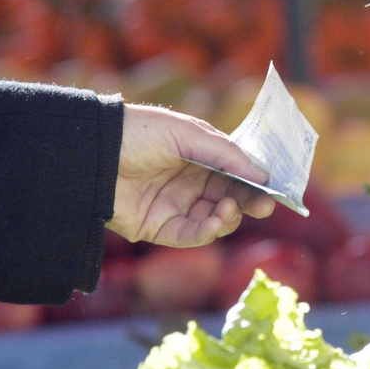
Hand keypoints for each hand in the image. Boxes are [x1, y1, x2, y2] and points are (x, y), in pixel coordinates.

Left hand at [108, 105, 274, 247]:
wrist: (93, 153)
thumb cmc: (139, 132)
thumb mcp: (187, 134)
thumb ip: (226, 154)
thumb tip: (263, 174)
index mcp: (200, 157)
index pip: (237, 173)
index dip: (256, 181)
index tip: (275, 188)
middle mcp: (191, 183)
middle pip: (232, 199)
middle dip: (250, 203)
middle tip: (264, 205)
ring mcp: (177, 206)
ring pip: (216, 220)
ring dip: (229, 217)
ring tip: (227, 208)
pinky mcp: (160, 228)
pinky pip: (191, 235)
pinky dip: (207, 232)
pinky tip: (214, 222)